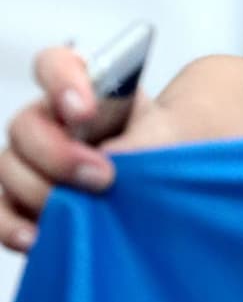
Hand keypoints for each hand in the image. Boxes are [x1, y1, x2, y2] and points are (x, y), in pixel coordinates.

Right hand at [0, 43, 148, 252]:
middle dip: (58, 154)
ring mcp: (32, 161)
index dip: (61, 82)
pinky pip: (0, 211)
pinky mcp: (24, 201)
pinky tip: (36, 237)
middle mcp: (51, 121)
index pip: (54, 64)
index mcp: (84, 90)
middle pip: (25, 125)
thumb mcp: (167, 136)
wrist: (167, 187)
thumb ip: (143, 140)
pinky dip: (11, 225)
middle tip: (102, 176)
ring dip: (40, 190)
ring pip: (9, 167)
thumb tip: (114, 159)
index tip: (86, 111)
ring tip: (79, 209)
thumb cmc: (165, 150)